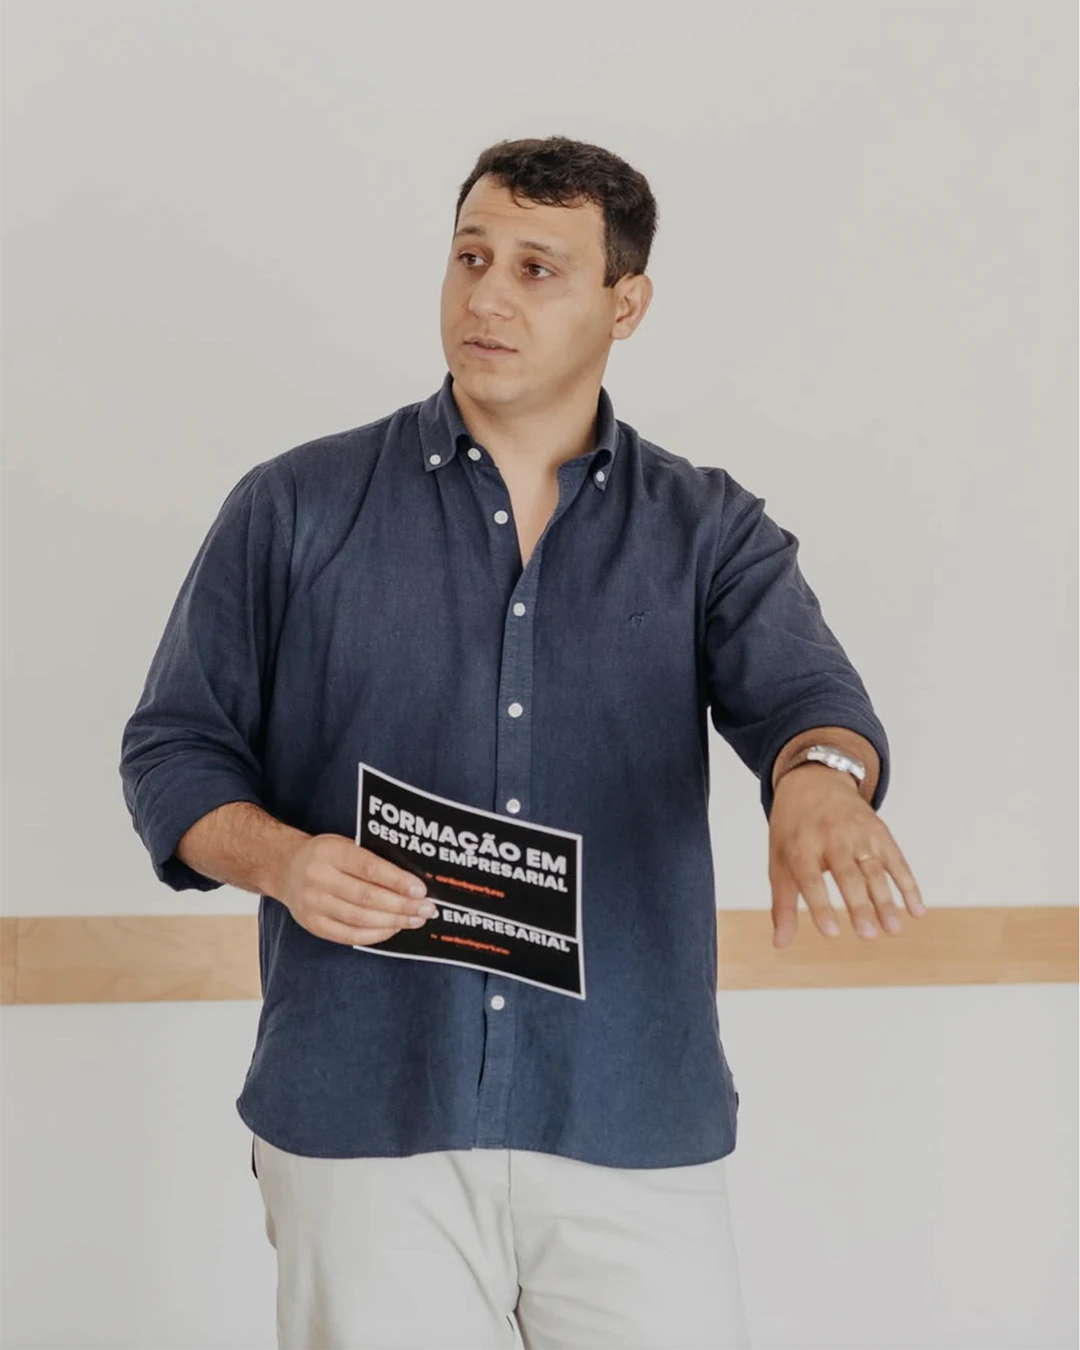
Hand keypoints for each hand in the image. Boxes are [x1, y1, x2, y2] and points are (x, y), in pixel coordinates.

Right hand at [277, 834, 437, 945]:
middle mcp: (319, 878)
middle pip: (367, 897)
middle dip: (402, 905)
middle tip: (427, 909)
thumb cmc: (327, 855)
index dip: (397, 881)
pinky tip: (393, 928)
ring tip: (415, 919)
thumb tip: (412, 881)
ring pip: (360, 919)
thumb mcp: (345, 845)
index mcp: (331, 852)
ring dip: (393, 921)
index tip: (421, 890)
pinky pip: (349, 935)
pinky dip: (375, 934)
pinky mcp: (312, 924)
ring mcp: (313, 904)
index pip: (369, 868)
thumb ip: (372, 859)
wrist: (285, 868)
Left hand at [767, 764, 925, 948]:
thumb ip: (782, 904)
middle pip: (848, 875)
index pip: (811, 879)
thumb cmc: (793, 830)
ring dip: (886, 900)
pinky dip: (908, 885)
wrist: (813, 781)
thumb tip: (780, 945)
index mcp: (801, 846)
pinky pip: (897, 861)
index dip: (821, 906)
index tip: (832, 933)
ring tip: (893, 930)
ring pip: (874, 870)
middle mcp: (831, 837)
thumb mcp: (779, 861)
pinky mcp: (879, 832)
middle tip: (869, 935)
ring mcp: (858, 833)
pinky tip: (916, 911)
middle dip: (859, 905)